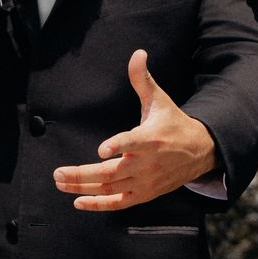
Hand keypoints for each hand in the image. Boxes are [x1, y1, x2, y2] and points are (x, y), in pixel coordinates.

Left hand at [55, 50, 216, 210]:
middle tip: (57, 172)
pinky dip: (99, 205)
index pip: (133, 143)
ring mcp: (145, 182)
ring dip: (83, 188)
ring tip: (60, 182)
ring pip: (111, 189)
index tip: (102, 149)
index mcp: (151, 138)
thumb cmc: (173, 123)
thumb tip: (137, 53)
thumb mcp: (160, 100)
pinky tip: (78, 202)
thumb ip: (143, 80)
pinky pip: (119, 203)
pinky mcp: (144, 194)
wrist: (199, 152)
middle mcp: (147, 163)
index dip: (118, 146)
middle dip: (82, 174)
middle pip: (112, 172)